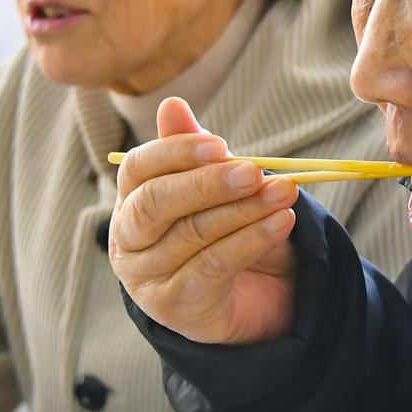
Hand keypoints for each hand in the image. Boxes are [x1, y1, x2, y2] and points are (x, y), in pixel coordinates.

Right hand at [109, 97, 299, 344]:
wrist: (248, 300)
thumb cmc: (223, 235)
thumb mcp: (213, 190)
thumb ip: (193, 153)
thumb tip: (172, 104)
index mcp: (130, 202)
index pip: (137, 169)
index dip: (176, 152)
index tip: (220, 144)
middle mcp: (127, 242)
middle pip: (156, 203)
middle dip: (208, 183)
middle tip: (254, 171)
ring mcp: (147, 279)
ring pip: (192, 234)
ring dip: (244, 210)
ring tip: (284, 193)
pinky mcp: (177, 308)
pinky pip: (213, 267)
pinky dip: (251, 241)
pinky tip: (281, 223)